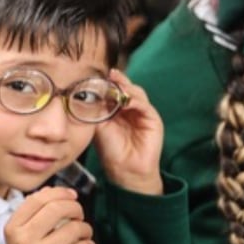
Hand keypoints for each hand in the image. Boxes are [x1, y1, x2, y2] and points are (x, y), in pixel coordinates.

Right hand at [3, 187, 94, 243]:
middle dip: (75, 207)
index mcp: (13, 228)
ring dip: (85, 228)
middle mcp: (24, 240)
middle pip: (57, 208)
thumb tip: (53, 189)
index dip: (59, 193)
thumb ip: (34, 212)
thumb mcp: (21, 235)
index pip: (38, 199)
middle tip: (79, 214)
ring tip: (82, 235)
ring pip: (75, 228)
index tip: (71, 196)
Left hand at [92, 69, 163, 194]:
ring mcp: (142, 113)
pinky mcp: (153, 119)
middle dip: (118, 80)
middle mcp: (130, 108)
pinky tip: (126, 102)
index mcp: (116, 109)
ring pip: (136, 93)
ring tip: (116, 87)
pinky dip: (135, 101)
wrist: (124, 170)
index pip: (113, 90)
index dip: (107, 82)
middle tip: (109, 74)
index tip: (97, 75)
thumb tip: (90, 91)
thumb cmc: (110, 150)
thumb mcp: (98, 126)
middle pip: (126, 87)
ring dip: (126, 88)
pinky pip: (145, 105)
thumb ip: (97, 109)